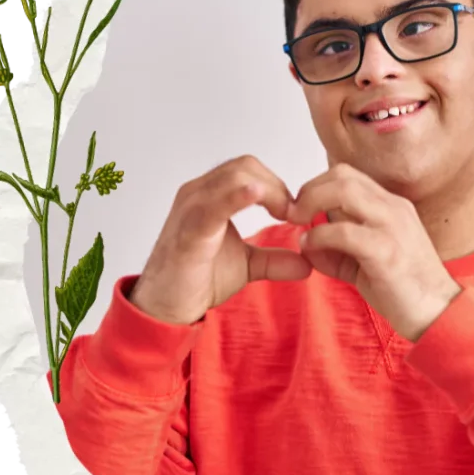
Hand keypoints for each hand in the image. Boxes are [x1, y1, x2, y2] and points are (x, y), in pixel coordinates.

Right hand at [130, 155, 310, 325]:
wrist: (166, 308)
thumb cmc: (197, 279)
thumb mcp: (247, 266)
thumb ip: (274, 259)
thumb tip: (307, 263)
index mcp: (210, 196)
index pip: (249, 169)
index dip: (278, 186)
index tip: (296, 213)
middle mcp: (198, 194)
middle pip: (245, 166)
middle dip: (276, 187)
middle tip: (293, 216)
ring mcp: (191, 209)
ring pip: (233, 177)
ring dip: (268, 192)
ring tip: (285, 215)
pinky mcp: (189, 231)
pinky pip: (213, 205)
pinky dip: (237, 196)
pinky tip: (257, 195)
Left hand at [288, 164, 461, 341]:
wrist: (438, 313)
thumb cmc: (404, 289)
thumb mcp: (367, 260)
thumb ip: (338, 247)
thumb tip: (307, 242)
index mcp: (392, 206)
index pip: (347, 175)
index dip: (316, 186)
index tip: (301, 209)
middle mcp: (394, 208)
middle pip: (342, 176)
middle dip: (308, 190)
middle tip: (292, 214)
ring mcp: (392, 227)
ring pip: (343, 191)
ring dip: (311, 205)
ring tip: (299, 227)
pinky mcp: (386, 251)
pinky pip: (343, 232)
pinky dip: (319, 236)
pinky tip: (312, 249)